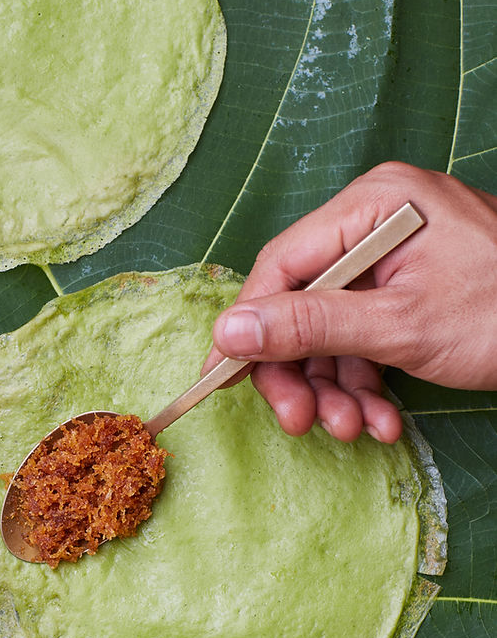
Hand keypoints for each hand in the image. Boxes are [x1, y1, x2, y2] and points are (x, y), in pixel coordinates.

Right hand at [204, 162, 496, 441]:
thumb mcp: (399, 327)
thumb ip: (309, 327)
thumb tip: (229, 332)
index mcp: (372, 205)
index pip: (281, 265)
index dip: (249, 327)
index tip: (224, 380)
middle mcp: (378, 223)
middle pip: (303, 301)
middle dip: (301, 372)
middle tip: (301, 423)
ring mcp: (398, 257)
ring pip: (333, 330)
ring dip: (337, 390)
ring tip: (357, 432)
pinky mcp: (413, 291)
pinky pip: (368, 336)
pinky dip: (369, 384)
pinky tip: (383, 421)